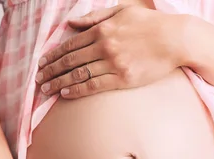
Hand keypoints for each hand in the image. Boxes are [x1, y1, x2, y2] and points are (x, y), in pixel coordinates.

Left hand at [35, 5, 183, 98]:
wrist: (176, 39)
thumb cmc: (150, 24)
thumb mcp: (121, 11)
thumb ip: (95, 17)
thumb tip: (71, 22)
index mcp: (102, 30)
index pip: (70, 45)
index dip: (53, 55)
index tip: (42, 63)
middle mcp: (104, 46)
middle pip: (70, 61)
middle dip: (51, 70)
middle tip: (37, 79)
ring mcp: (113, 64)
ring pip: (78, 74)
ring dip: (59, 82)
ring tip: (46, 89)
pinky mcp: (123, 79)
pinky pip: (94, 85)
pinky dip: (77, 90)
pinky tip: (65, 93)